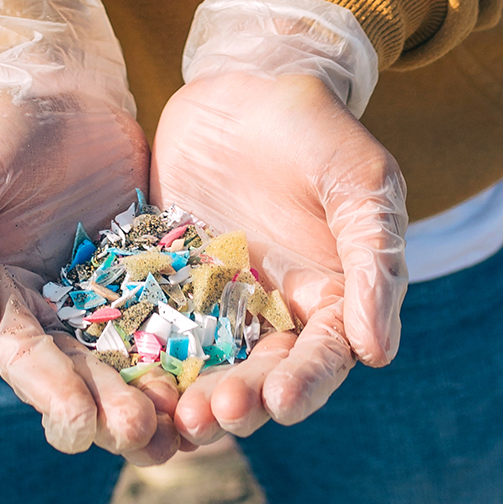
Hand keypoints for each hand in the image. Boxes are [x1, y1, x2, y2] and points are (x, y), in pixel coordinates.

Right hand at [0, 0, 180, 463]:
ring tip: (188, 427)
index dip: (48, 391)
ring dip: (156, 397)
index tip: (79, 420)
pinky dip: (193, 347)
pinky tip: (221, 372)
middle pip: (80, 374)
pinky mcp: (150, 273)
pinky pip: (173, 314)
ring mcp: (103, 297)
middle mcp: (49, 313)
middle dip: (109, 409)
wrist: (57, 88)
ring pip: (131, 358)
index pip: (21, 357)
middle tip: (144, 435)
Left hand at [152, 71, 407, 443]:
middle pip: (258, 375)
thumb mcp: (360, 184)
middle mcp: (270, 312)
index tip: (281, 402)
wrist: (246, 85)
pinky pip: (152, 323)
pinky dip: (142, 354)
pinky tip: (124, 375)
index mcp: (327, 299)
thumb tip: (378, 354)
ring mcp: (214, 300)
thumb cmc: (316, 131)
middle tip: (209, 418)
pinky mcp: (166, 281)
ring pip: (203, 363)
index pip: (321, 358)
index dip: (304, 385)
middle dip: (238, 401)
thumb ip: (374, 261)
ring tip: (169, 416)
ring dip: (188, 394)